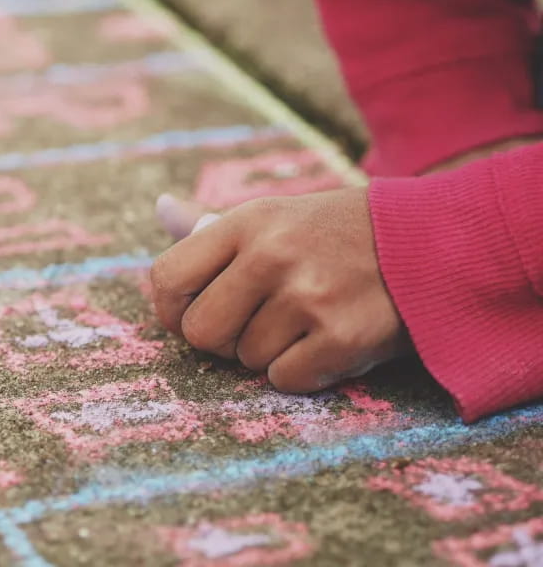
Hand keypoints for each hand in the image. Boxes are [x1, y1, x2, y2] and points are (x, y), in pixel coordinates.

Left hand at [150, 189, 410, 391]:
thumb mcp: (273, 215)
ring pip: (245, 359)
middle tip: (252, 324)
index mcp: (246, 222)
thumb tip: (160, 209)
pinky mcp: (342, 337)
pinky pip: (285, 380)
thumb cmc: (334, 234)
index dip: (172, 308)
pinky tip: (325, 341)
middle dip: (220, 339)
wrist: (428, 242)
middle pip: (199, 332)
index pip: (167, 278)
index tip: (193, 312)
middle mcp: (271, 255)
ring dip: (268, 352)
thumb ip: (211, 226)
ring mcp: (308, 296)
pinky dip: (301, 371)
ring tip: (303, 322)